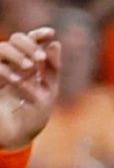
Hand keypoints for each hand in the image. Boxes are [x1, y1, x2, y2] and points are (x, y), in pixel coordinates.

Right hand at [0, 28, 59, 153]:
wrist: (16, 134)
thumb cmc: (34, 114)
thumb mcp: (49, 91)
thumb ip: (52, 69)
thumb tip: (55, 43)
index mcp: (30, 65)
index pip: (31, 42)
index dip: (39, 34)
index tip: (50, 33)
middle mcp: (13, 63)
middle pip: (17, 39)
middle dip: (29, 45)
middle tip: (39, 59)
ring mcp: (1, 70)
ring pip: (3, 48)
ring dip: (17, 54)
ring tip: (29, 67)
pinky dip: (5, 70)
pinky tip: (15, 79)